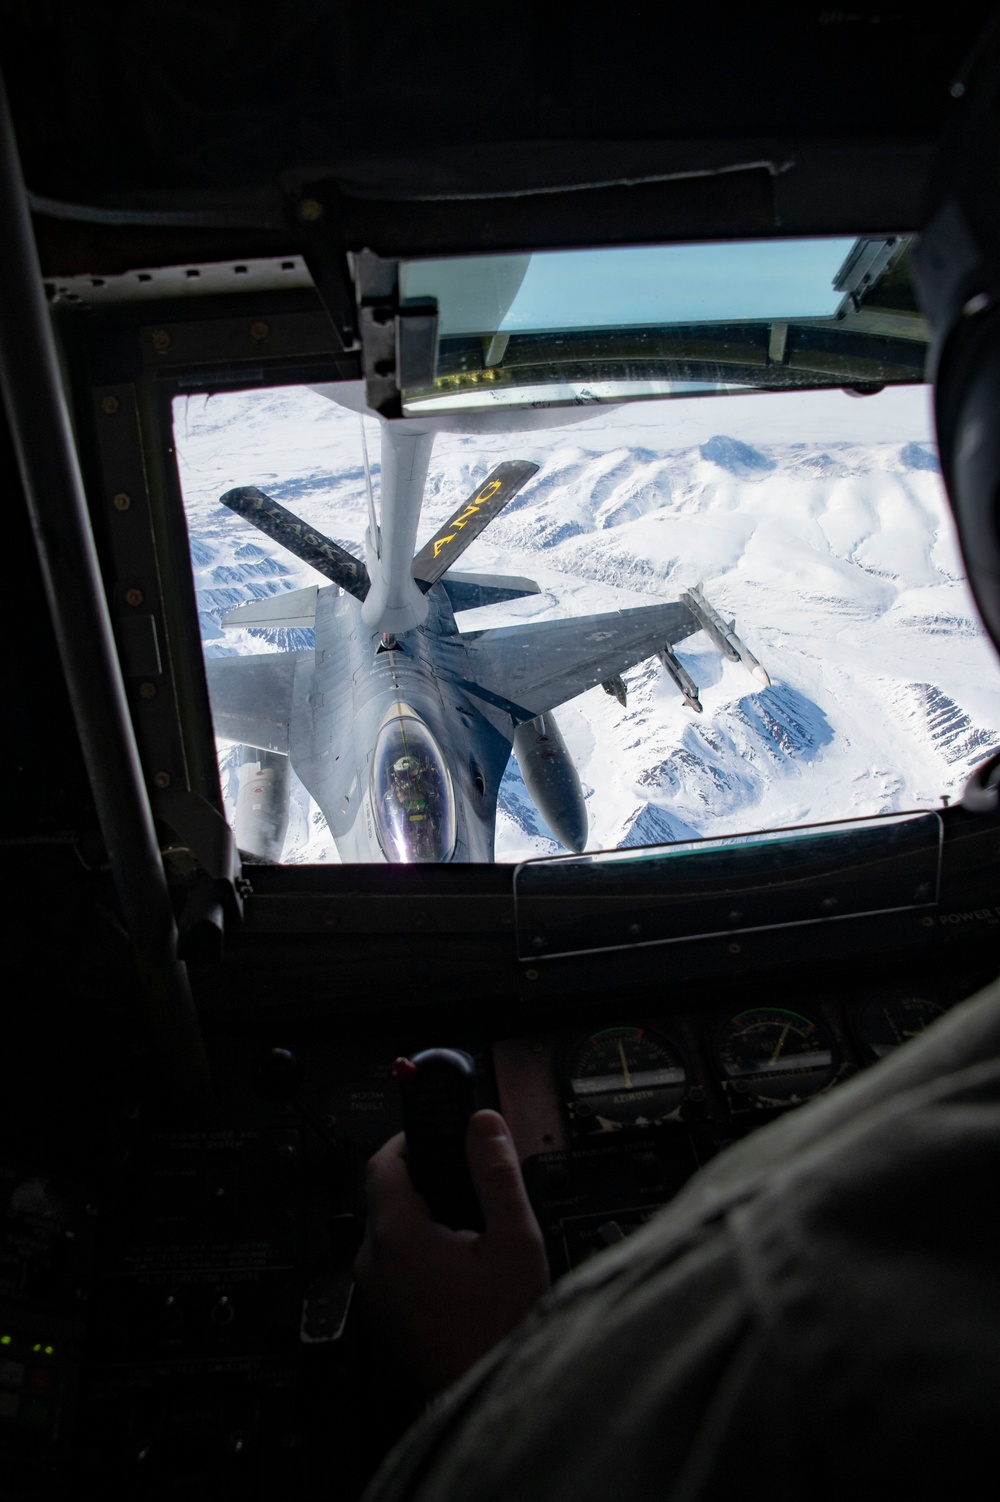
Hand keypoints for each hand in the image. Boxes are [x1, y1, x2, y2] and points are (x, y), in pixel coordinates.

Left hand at [353, 1110, 550, 1393]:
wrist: (492, 1404)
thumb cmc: (501, 1332)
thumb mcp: (514, 1240)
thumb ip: (496, 1174)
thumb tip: (484, 1125)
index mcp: (396, 1235)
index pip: (384, 1161)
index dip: (411, 1139)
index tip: (439, 1135)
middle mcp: (373, 1264)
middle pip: (388, 1198)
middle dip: (428, 1184)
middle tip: (470, 1189)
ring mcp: (374, 1297)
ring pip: (392, 1236)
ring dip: (425, 1224)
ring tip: (473, 1237)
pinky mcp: (384, 1321)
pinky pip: (395, 1270)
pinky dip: (421, 1258)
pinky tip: (462, 1274)